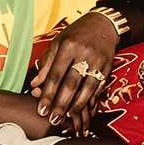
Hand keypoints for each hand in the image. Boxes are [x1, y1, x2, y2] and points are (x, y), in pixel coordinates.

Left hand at [30, 12, 116, 127]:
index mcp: (68, 46)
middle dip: (61, 104)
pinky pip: (99, 87)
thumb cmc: (76, 33)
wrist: (103, 24)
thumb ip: (47, 64)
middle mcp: (84, 54)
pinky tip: (85, 110)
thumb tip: (35, 85)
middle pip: (71, 84)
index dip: (48, 94)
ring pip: (87, 88)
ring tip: (68, 118)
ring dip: (77, 106)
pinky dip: (92, 100)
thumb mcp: (58, 43)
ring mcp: (98, 61)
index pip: (56, 75)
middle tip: (53, 120)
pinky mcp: (108, 67)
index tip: (41, 110)